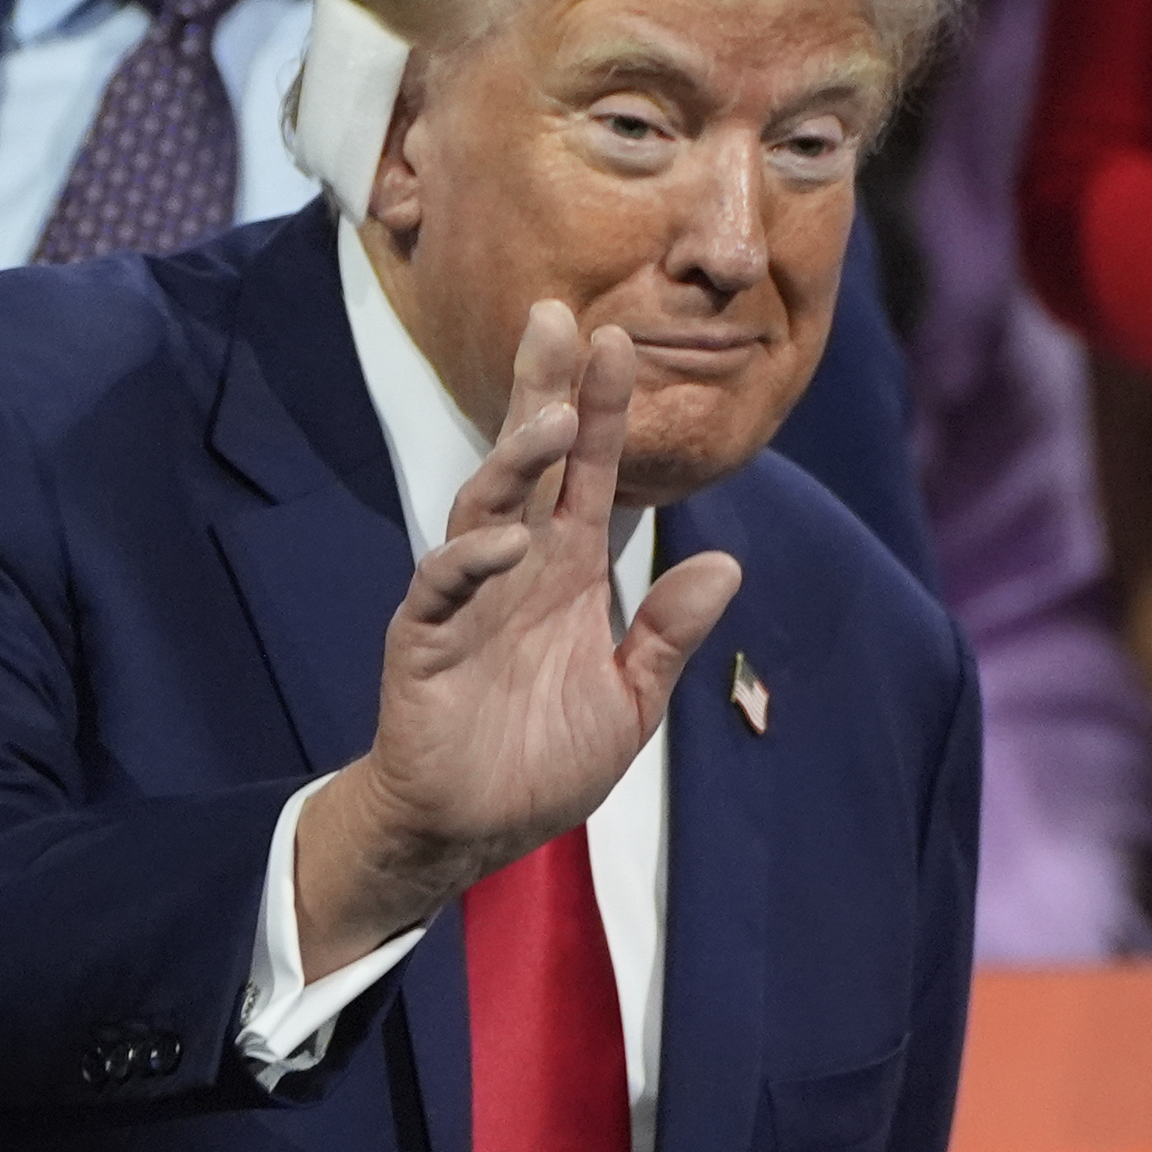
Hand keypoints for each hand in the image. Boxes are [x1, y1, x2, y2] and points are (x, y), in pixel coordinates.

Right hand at [294, 302, 742, 976]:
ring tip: (553, 416)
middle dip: (542, 389)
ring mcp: (466, 598)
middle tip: (559, 317)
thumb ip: (667, 634)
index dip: (601, 411)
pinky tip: (509, 538)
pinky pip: (444, 585)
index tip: (620, 341)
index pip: (589, 476)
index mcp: (566, 574)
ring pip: (485, 505)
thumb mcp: (629, 700)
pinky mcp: (425, 640)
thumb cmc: (539, 763)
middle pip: (528, 461)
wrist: (468, 834)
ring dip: (516, 460)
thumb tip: (726, 565)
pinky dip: (472, 559)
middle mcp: (516, 568)